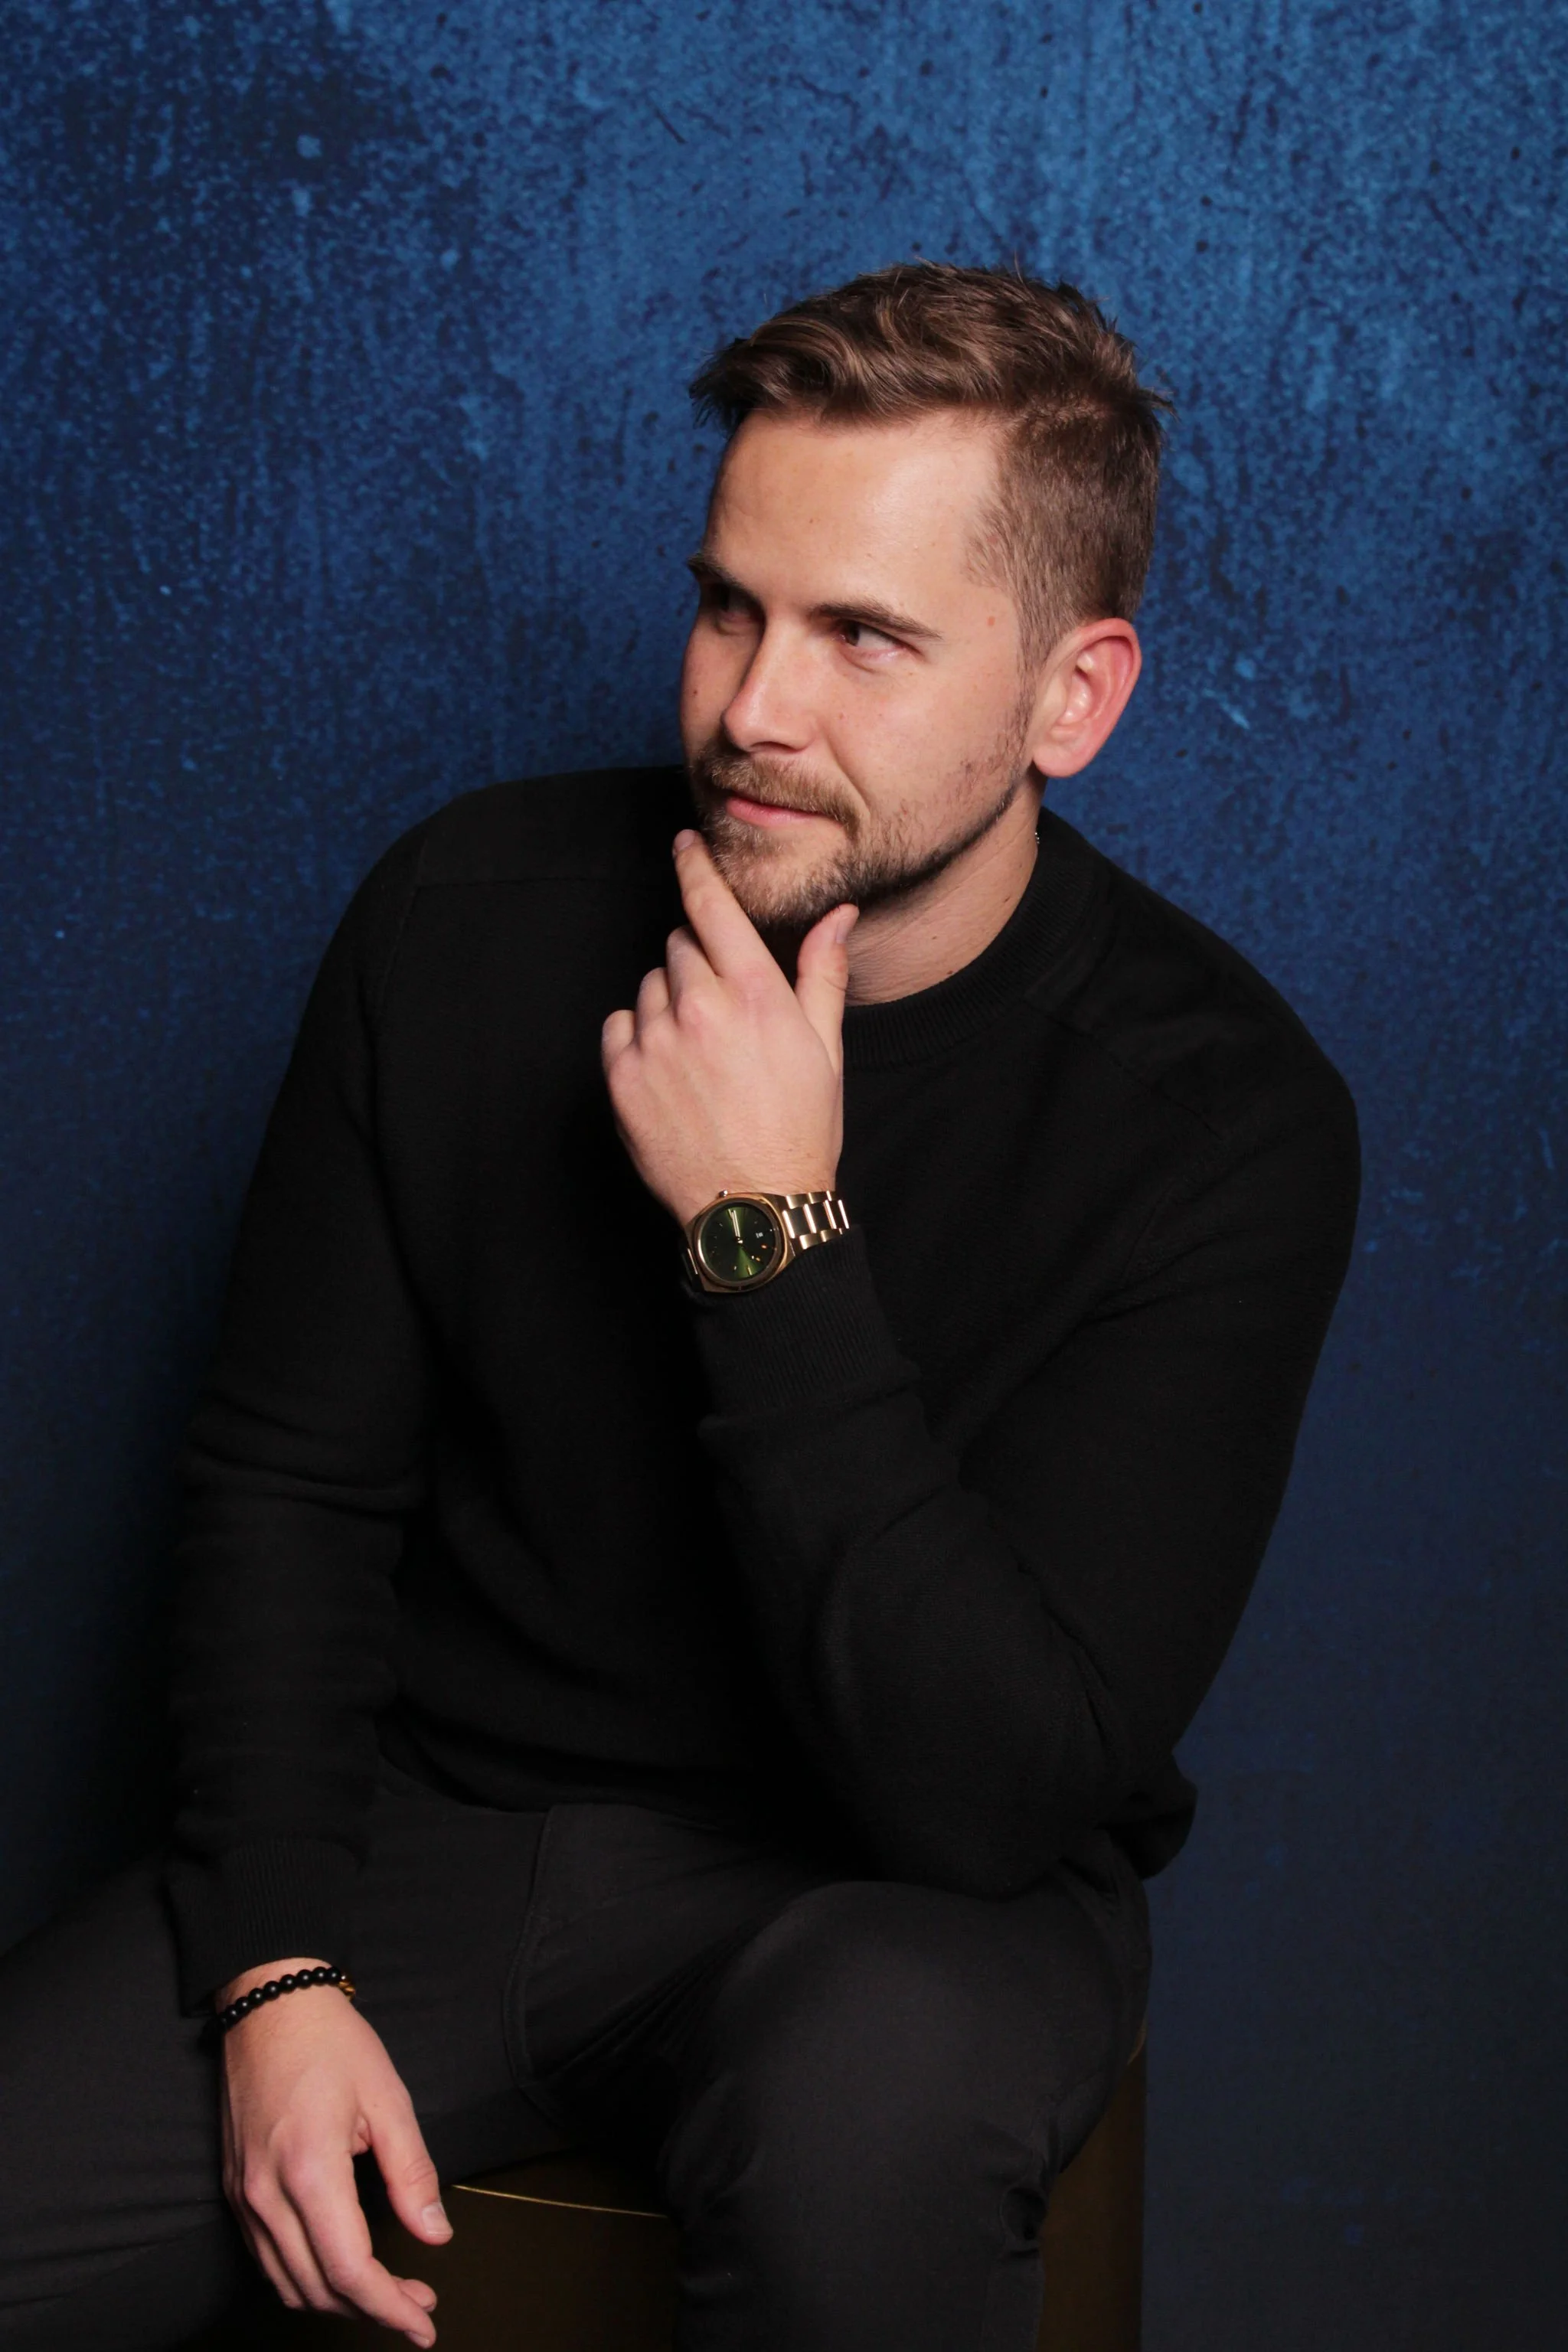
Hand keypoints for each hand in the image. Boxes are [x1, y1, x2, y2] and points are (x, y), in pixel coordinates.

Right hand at [218, 1956, 449, 2344]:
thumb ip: (412, 2173)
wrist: (269, 2004)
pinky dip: (304, 2280)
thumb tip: (435, 2234)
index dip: (391, 2308)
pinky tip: (339, 2269)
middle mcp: (268, 2196)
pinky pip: (267, 2260)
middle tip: (418, 2306)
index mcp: (309, 2172)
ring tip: (386, 2294)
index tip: (424, 2323)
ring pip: (288, 2284)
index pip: (350, 2271)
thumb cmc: (331, 2042)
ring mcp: (245, 2197)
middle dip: (372, 2311)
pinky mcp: (236, 2190)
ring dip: (337, 2302)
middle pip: (318, 2290)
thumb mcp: (388, 2099)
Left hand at [601, 830, 857, 1224]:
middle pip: (680, 945)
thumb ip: (822, 973)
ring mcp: (655, 1043)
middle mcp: (698, 1008)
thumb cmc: (799, 1128)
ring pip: (650, 986)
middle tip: (725, 1012)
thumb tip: (839, 915)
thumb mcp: (825, 1049)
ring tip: (702, 1054)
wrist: (756, 1207)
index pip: (711, 906)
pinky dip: (639, 1038)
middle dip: (699, 962)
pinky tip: (671, 1072)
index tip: (684, 843)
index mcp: (753, 994)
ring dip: (670, 1003)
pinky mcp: (623, 1078)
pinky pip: (620, 1027)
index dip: (695, 866)